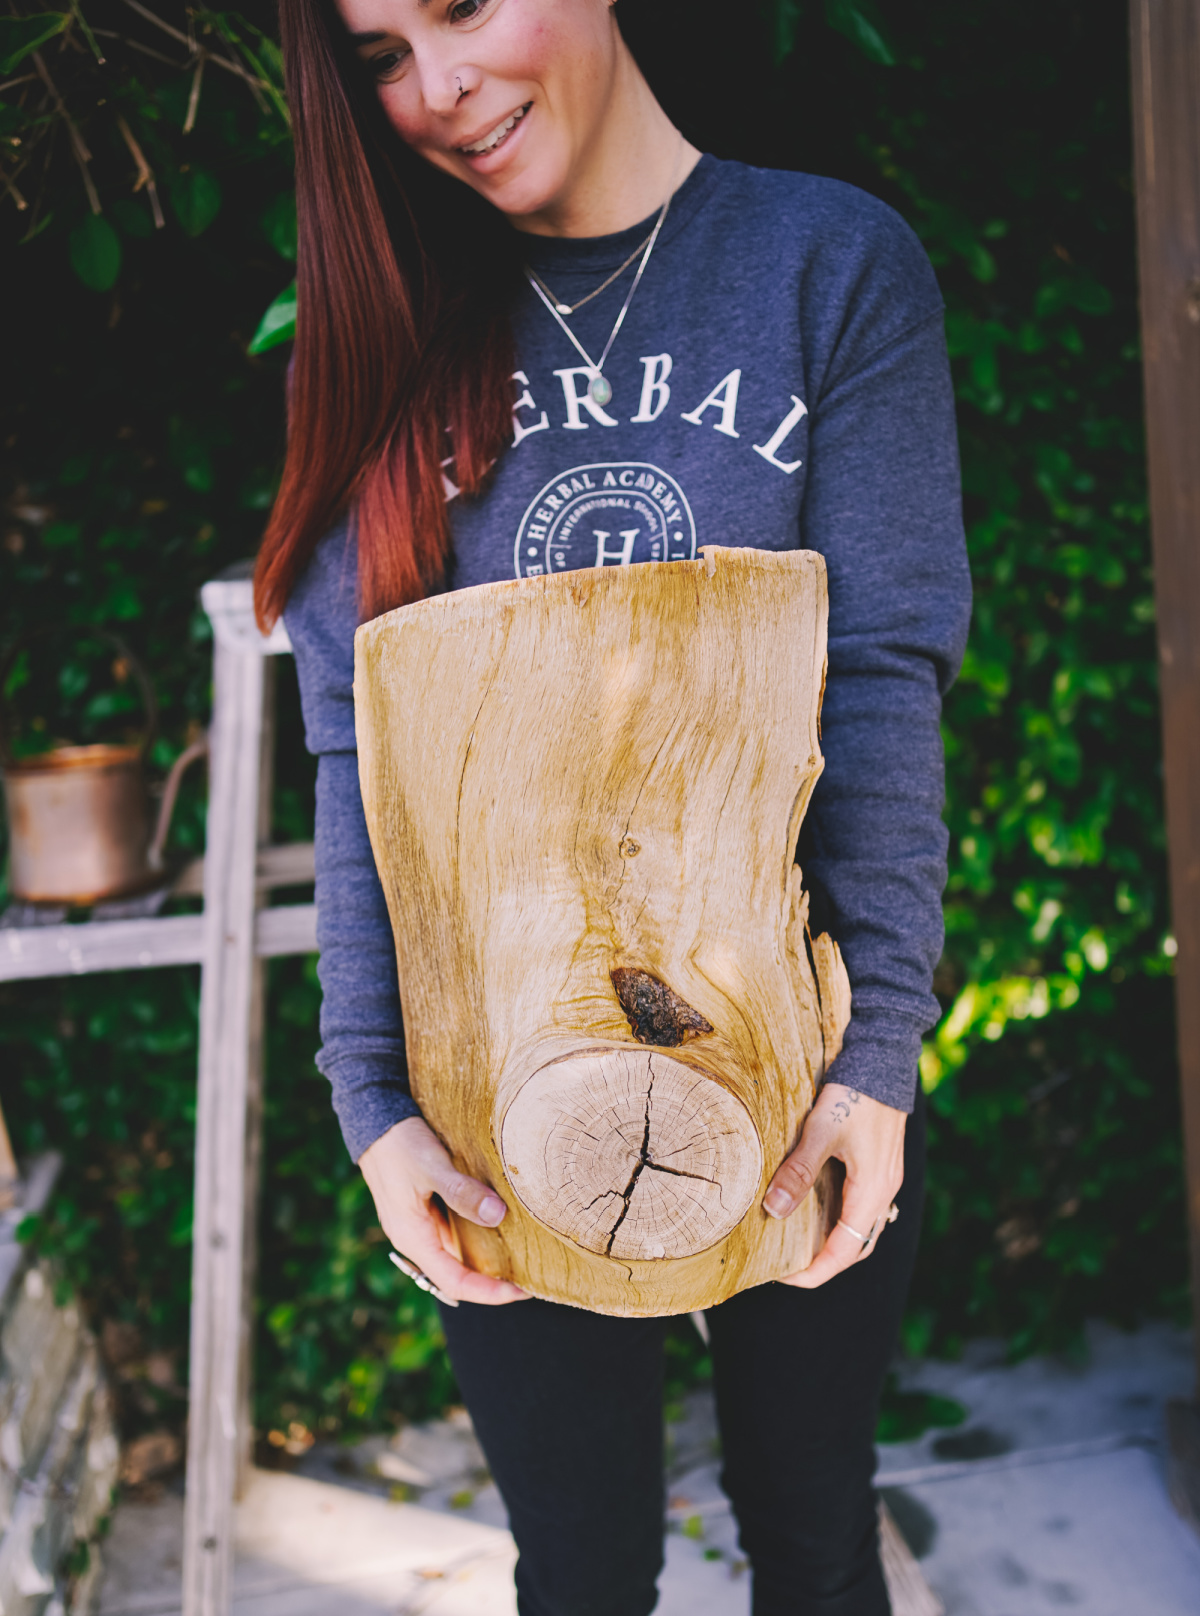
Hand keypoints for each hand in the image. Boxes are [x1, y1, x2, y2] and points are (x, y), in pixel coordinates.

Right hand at [359, 1117, 528, 1305]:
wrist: (374, 1120)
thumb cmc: (399, 1144)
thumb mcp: (432, 1166)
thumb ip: (462, 1192)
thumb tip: (498, 1216)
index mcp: (413, 1238)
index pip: (454, 1282)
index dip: (488, 1293)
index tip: (522, 1290)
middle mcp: (416, 1238)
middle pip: (457, 1274)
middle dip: (492, 1282)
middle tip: (531, 1277)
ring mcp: (420, 1225)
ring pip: (457, 1254)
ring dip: (486, 1260)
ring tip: (522, 1257)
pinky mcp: (427, 1210)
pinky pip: (455, 1234)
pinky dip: (478, 1237)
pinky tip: (500, 1227)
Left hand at [762, 1082, 905, 1288]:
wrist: (884, 1059)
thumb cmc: (854, 1094)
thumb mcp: (821, 1132)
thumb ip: (798, 1172)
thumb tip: (774, 1210)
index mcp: (873, 1193)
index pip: (844, 1252)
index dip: (813, 1271)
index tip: (782, 1275)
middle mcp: (884, 1192)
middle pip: (856, 1245)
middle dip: (823, 1261)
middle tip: (786, 1261)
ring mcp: (885, 1178)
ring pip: (860, 1226)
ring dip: (832, 1239)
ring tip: (796, 1237)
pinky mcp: (881, 1164)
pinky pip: (862, 1205)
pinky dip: (839, 1216)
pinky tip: (814, 1203)